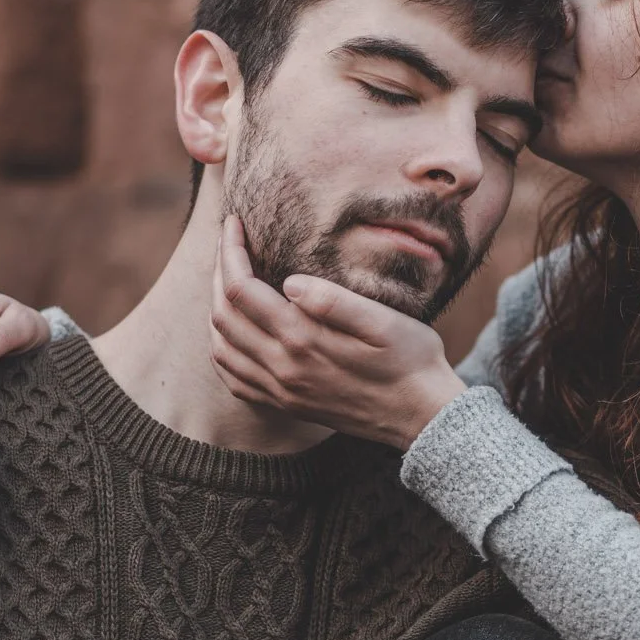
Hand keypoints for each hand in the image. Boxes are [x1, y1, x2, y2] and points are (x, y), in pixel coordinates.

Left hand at [210, 217, 465, 448]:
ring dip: (217, 310)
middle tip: (230, 244)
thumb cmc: (411, 360)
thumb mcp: (385, 322)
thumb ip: (335, 302)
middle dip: (220, 273)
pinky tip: (235, 333)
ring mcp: (281, 391)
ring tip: (230, 280)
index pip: (242, 290)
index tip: (233, 223)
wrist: (422, 416)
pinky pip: (234, 379)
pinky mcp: (285, 405)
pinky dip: (224, 349)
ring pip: (222, 348)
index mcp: (303, 340)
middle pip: (223, 315)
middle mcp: (283, 368)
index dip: (231, 252)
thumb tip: (290, 282)